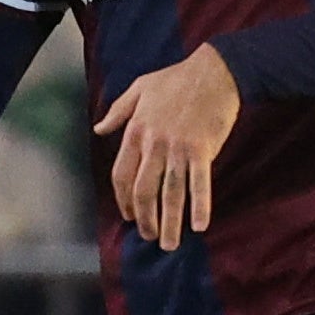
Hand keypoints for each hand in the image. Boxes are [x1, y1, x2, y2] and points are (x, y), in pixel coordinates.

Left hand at [93, 42, 239, 250]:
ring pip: (169, 193)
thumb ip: (117, 112)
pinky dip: (200, 206)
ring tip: (168, 243)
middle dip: (144, 219)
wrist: (215, 71)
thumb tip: (98, 129)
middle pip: (143, 191)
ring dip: (168, 222)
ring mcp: (178, 149)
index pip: (121, 175)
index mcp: (135, 133)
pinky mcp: (203, 150)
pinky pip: (199, 184)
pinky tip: (199, 225)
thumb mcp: (139, 89)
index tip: (128, 216)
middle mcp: (153, 145)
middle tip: (148, 237)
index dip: (123, 200)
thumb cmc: (176, 78)